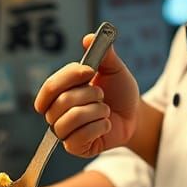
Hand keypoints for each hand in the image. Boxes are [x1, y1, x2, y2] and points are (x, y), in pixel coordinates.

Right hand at [34, 34, 139, 157]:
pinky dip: (99, 127)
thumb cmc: (119, 92)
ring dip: (95, 112)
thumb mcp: (114, 70)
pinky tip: (105, 125)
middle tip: (102, 95)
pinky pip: (79, 137)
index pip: (51, 86)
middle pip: (61, 102)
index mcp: (60, 92)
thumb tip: (89, 38)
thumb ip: (103, 54)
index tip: (90, 71)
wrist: (135, 116)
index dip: (69, 77)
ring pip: (70, 119)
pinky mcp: (74, 147)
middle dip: (89, 95)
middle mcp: (56, 112)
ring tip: (104, 111)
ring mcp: (64, 131)